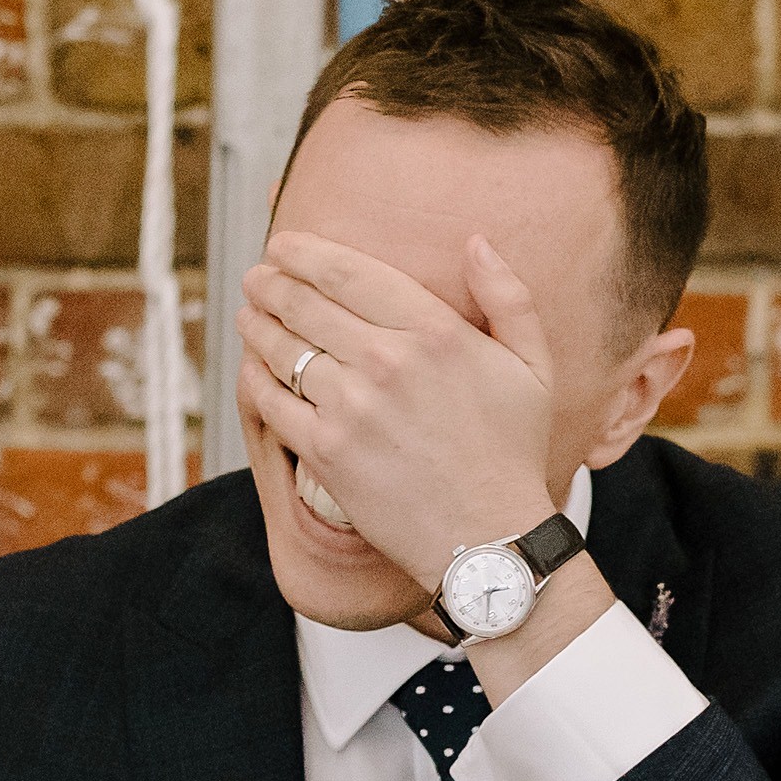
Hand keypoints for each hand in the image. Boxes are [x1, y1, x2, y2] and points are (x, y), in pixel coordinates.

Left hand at [238, 229, 566, 588]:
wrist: (487, 537)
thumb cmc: (511, 452)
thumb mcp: (533, 366)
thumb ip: (508, 297)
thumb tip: (477, 242)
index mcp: (436, 332)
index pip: (351, 273)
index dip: (306, 254)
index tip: (284, 246)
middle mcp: (388, 362)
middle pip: (306, 304)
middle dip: (271, 283)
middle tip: (257, 277)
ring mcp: (351, 407)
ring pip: (283, 348)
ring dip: (257, 325)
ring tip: (248, 314)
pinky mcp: (325, 450)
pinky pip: (272, 401)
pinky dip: (255, 377)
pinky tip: (251, 367)